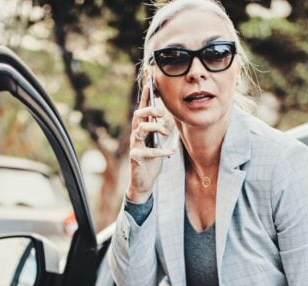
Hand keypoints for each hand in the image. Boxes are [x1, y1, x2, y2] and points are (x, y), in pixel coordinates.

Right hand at [126, 84, 173, 202]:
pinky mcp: (136, 158)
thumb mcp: (158, 141)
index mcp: (142, 128)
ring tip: (167, 133)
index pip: (143, 108)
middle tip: (162, 112)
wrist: (144, 181)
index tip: (150, 81)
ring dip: (155, 128)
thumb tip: (173, 113)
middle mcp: (136, 134)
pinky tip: (171, 153)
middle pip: (138, 115)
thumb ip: (162, 127)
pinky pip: (148, 152)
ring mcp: (135, 145)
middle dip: (150, 110)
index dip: (145, 95)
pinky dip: (161, 152)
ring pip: (140, 130)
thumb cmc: (152, 159)